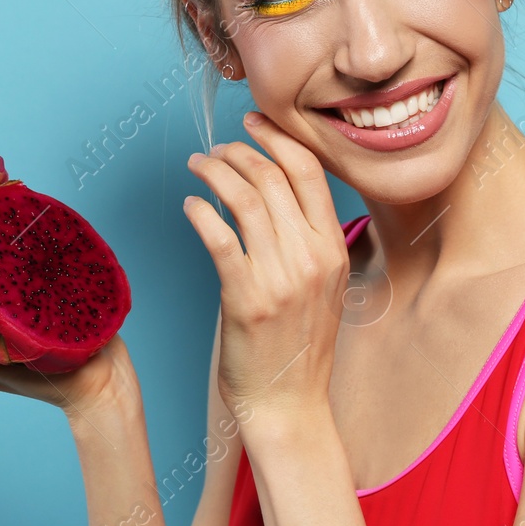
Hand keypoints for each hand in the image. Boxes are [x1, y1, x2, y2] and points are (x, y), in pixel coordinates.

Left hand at [183, 111, 348, 420]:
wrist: (290, 403)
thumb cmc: (300, 344)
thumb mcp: (324, 285)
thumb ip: (308, 240)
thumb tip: (275, 194)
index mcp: (333, 248)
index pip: (309, 172)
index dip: (278, 138)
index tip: (253, 123)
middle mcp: (310, 256)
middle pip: (272, 176)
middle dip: (239, 150)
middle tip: (217, 148)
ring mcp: (279, 277)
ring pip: (243, 198)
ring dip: (215, 172)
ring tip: (199, 166)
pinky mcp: (244, 297)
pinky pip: (218, 237)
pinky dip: (201, 211)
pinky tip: (191, 205)